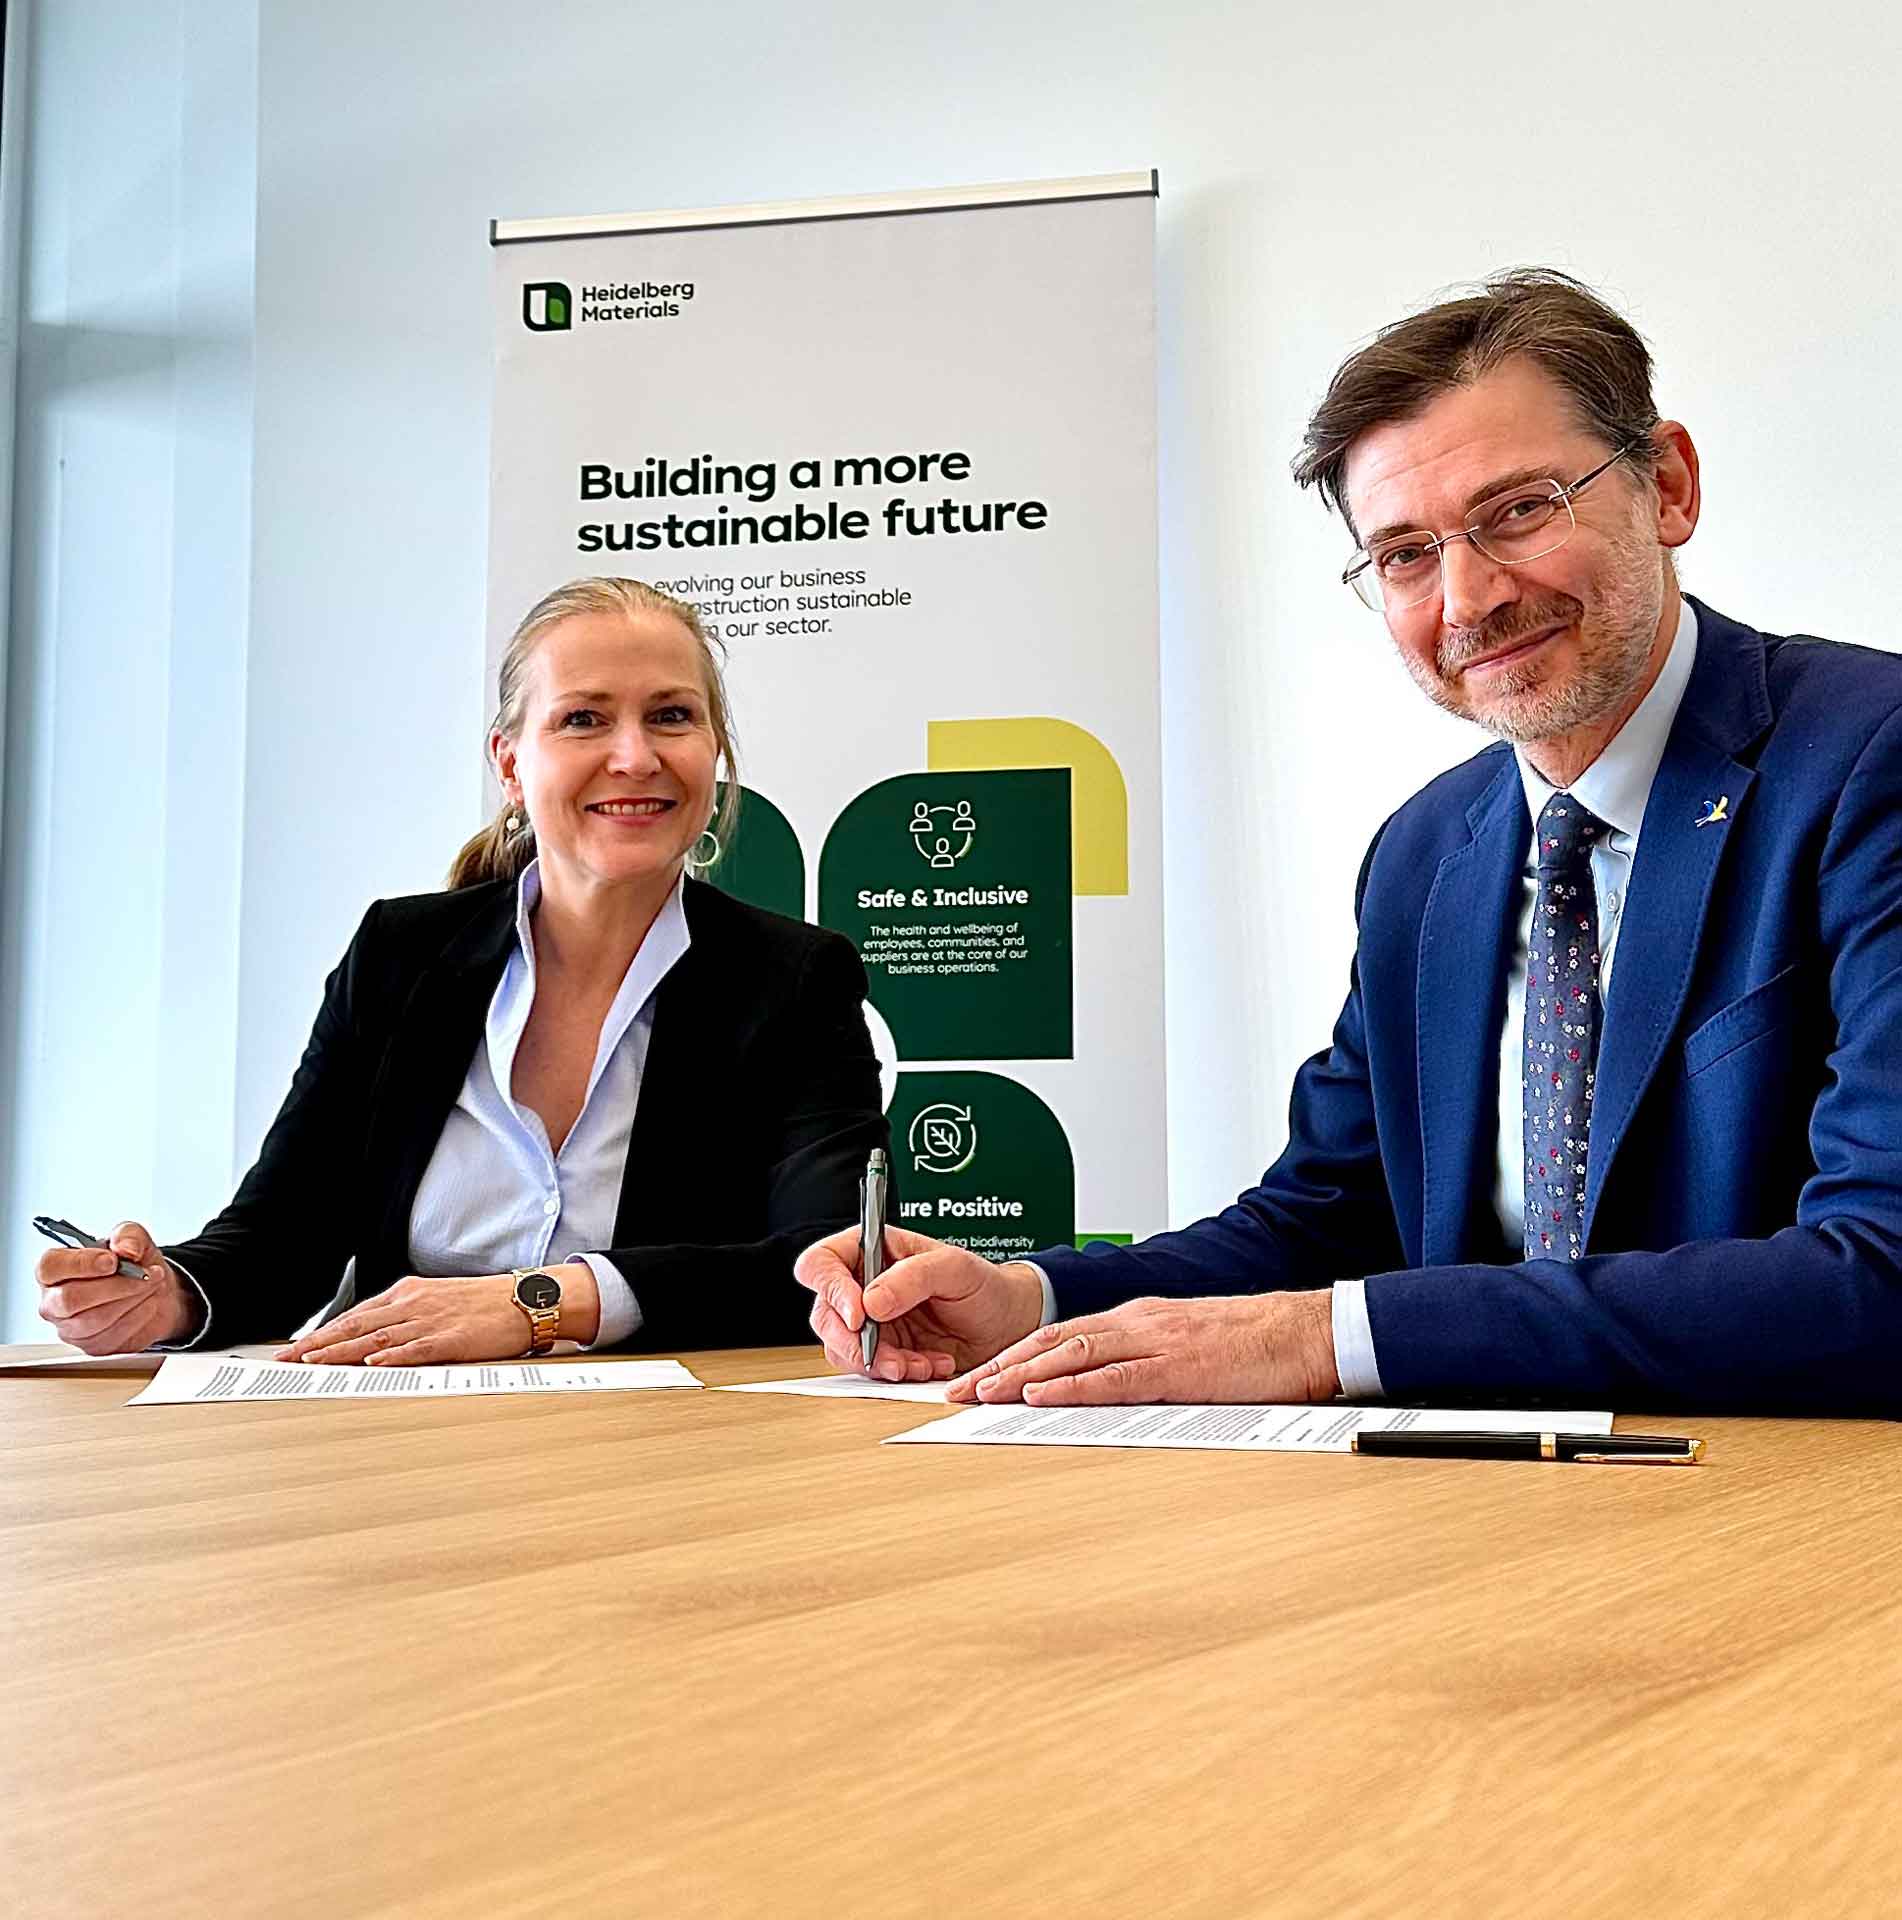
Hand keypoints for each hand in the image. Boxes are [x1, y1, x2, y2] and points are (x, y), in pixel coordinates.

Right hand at [36, 1221, 196, 1353]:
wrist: (155, 1289)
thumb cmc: (133, 1262)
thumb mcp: (133, 1237)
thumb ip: (127, 1235)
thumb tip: (126, 1248)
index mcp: (55, 1269)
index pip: (49, 1268)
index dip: (80, 1264)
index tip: (112, 1261)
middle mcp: (55, 1301)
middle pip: (69, 1300)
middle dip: (114, 1286)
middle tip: (144, 1274)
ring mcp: (71, 1328)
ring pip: (94, 1320)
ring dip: (132, 1299)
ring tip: (152, 1283)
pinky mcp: (93, 1346)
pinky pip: (113, 1336)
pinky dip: (139, 1316)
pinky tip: (148, 1302)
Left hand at [274, 1262, 597, 1365]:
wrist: (527, 1300)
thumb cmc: (485, 1305)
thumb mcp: (438, 1302)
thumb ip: (405, 1317)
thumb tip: (373, 1341)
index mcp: (408, 1294)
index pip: (354, 1316)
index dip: (321, 1334)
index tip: (294, 1350)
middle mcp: (413, 1304)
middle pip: (355, 1326)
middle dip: (316, 1345)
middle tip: (285, 1361)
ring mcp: (431, 1321)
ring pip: (376, 1338)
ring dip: (341, 1353)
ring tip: (313, 1364)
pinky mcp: (453, 1338)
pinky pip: (416, 1348)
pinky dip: (392, 1356)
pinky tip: (373, 1364)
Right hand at [795, 1226, 1044, 1381]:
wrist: (1007, 1325)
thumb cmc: (984, 1285)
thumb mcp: (955, 1268)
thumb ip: (912, 1277)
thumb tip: (871, 1301)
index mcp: (871, 1250)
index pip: (822, 1263)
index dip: (830, 1289)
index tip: (859, 1315)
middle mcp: (862, 1285)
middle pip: (825, 1314)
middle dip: (854, 1341)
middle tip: (891, 1356)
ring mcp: (869, 1322)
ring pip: (843, 1348)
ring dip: (880, 1363)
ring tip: (920, 1363)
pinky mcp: (882, 1352)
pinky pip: (870, 1370)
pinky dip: (898, 1374)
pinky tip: (929, 1365)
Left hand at [946, 1291, 1340, 1406]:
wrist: (1305, 1331)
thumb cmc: (1254, 1344)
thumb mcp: (1187, 1347)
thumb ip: (1145, 1362)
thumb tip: (1106, 1389)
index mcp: (1136, 1320)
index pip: (1059, 1336)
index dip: (1012, 1357)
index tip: (976, 1379)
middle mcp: (1136, 1324)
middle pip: (1052, 1342)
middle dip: (999, 1367)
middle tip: (956, 1392)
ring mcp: (1155, 1343)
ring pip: (1072, 1355)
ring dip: (1022, 1376)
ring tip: (982, 1394)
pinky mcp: (1179, 1368)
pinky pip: (1116, 1378)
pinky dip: (1073, 1387)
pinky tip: (1043, 1396)